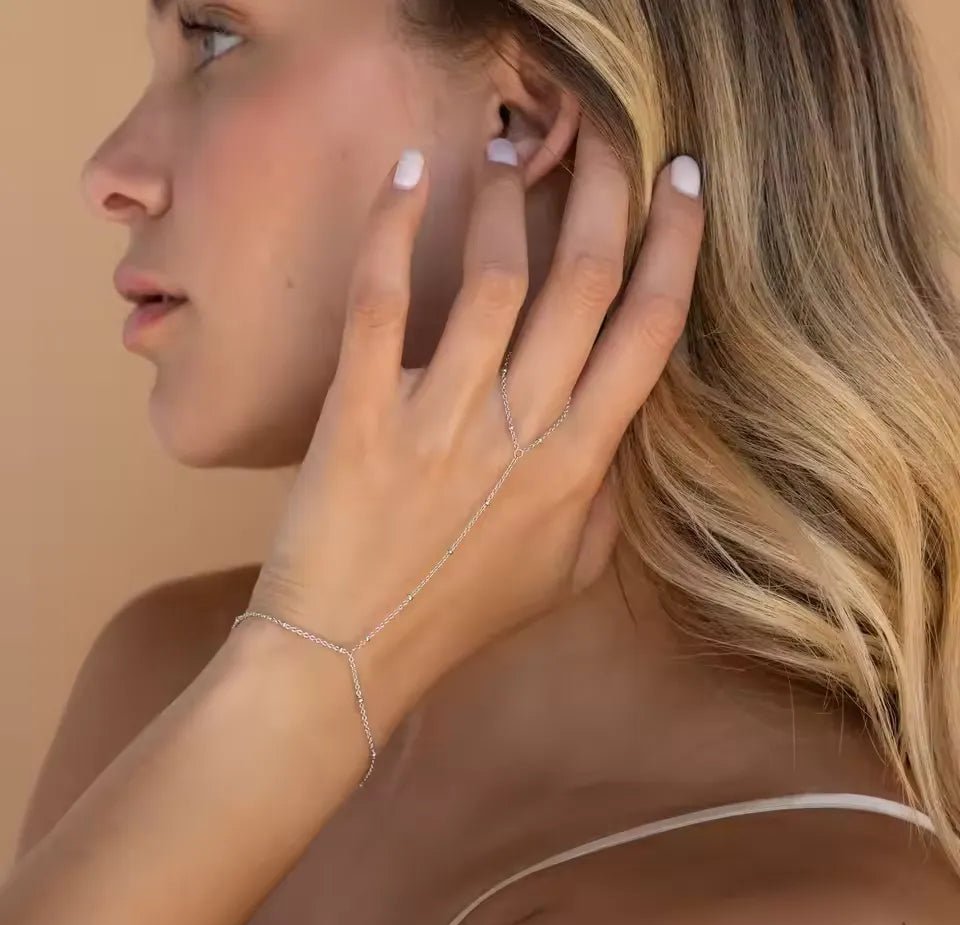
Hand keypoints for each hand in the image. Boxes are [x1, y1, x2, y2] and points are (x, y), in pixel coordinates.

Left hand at [247, 117, 703, 712]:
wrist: (347, 658)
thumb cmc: (456, 619)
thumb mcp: (563, 576)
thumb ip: (604, 500)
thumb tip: (616, 428)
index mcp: (577, 468)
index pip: (649, 335)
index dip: (675, 248)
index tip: (683, 187)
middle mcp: (521, 434)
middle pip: (584, 285)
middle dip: (608, 195)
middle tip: (608, 136)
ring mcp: (441, 421)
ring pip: (495, 280)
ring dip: (509, 202)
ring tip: (512, 148)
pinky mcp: (362, 414)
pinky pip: (382, 303)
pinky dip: (392, 230)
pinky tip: (407, 175)